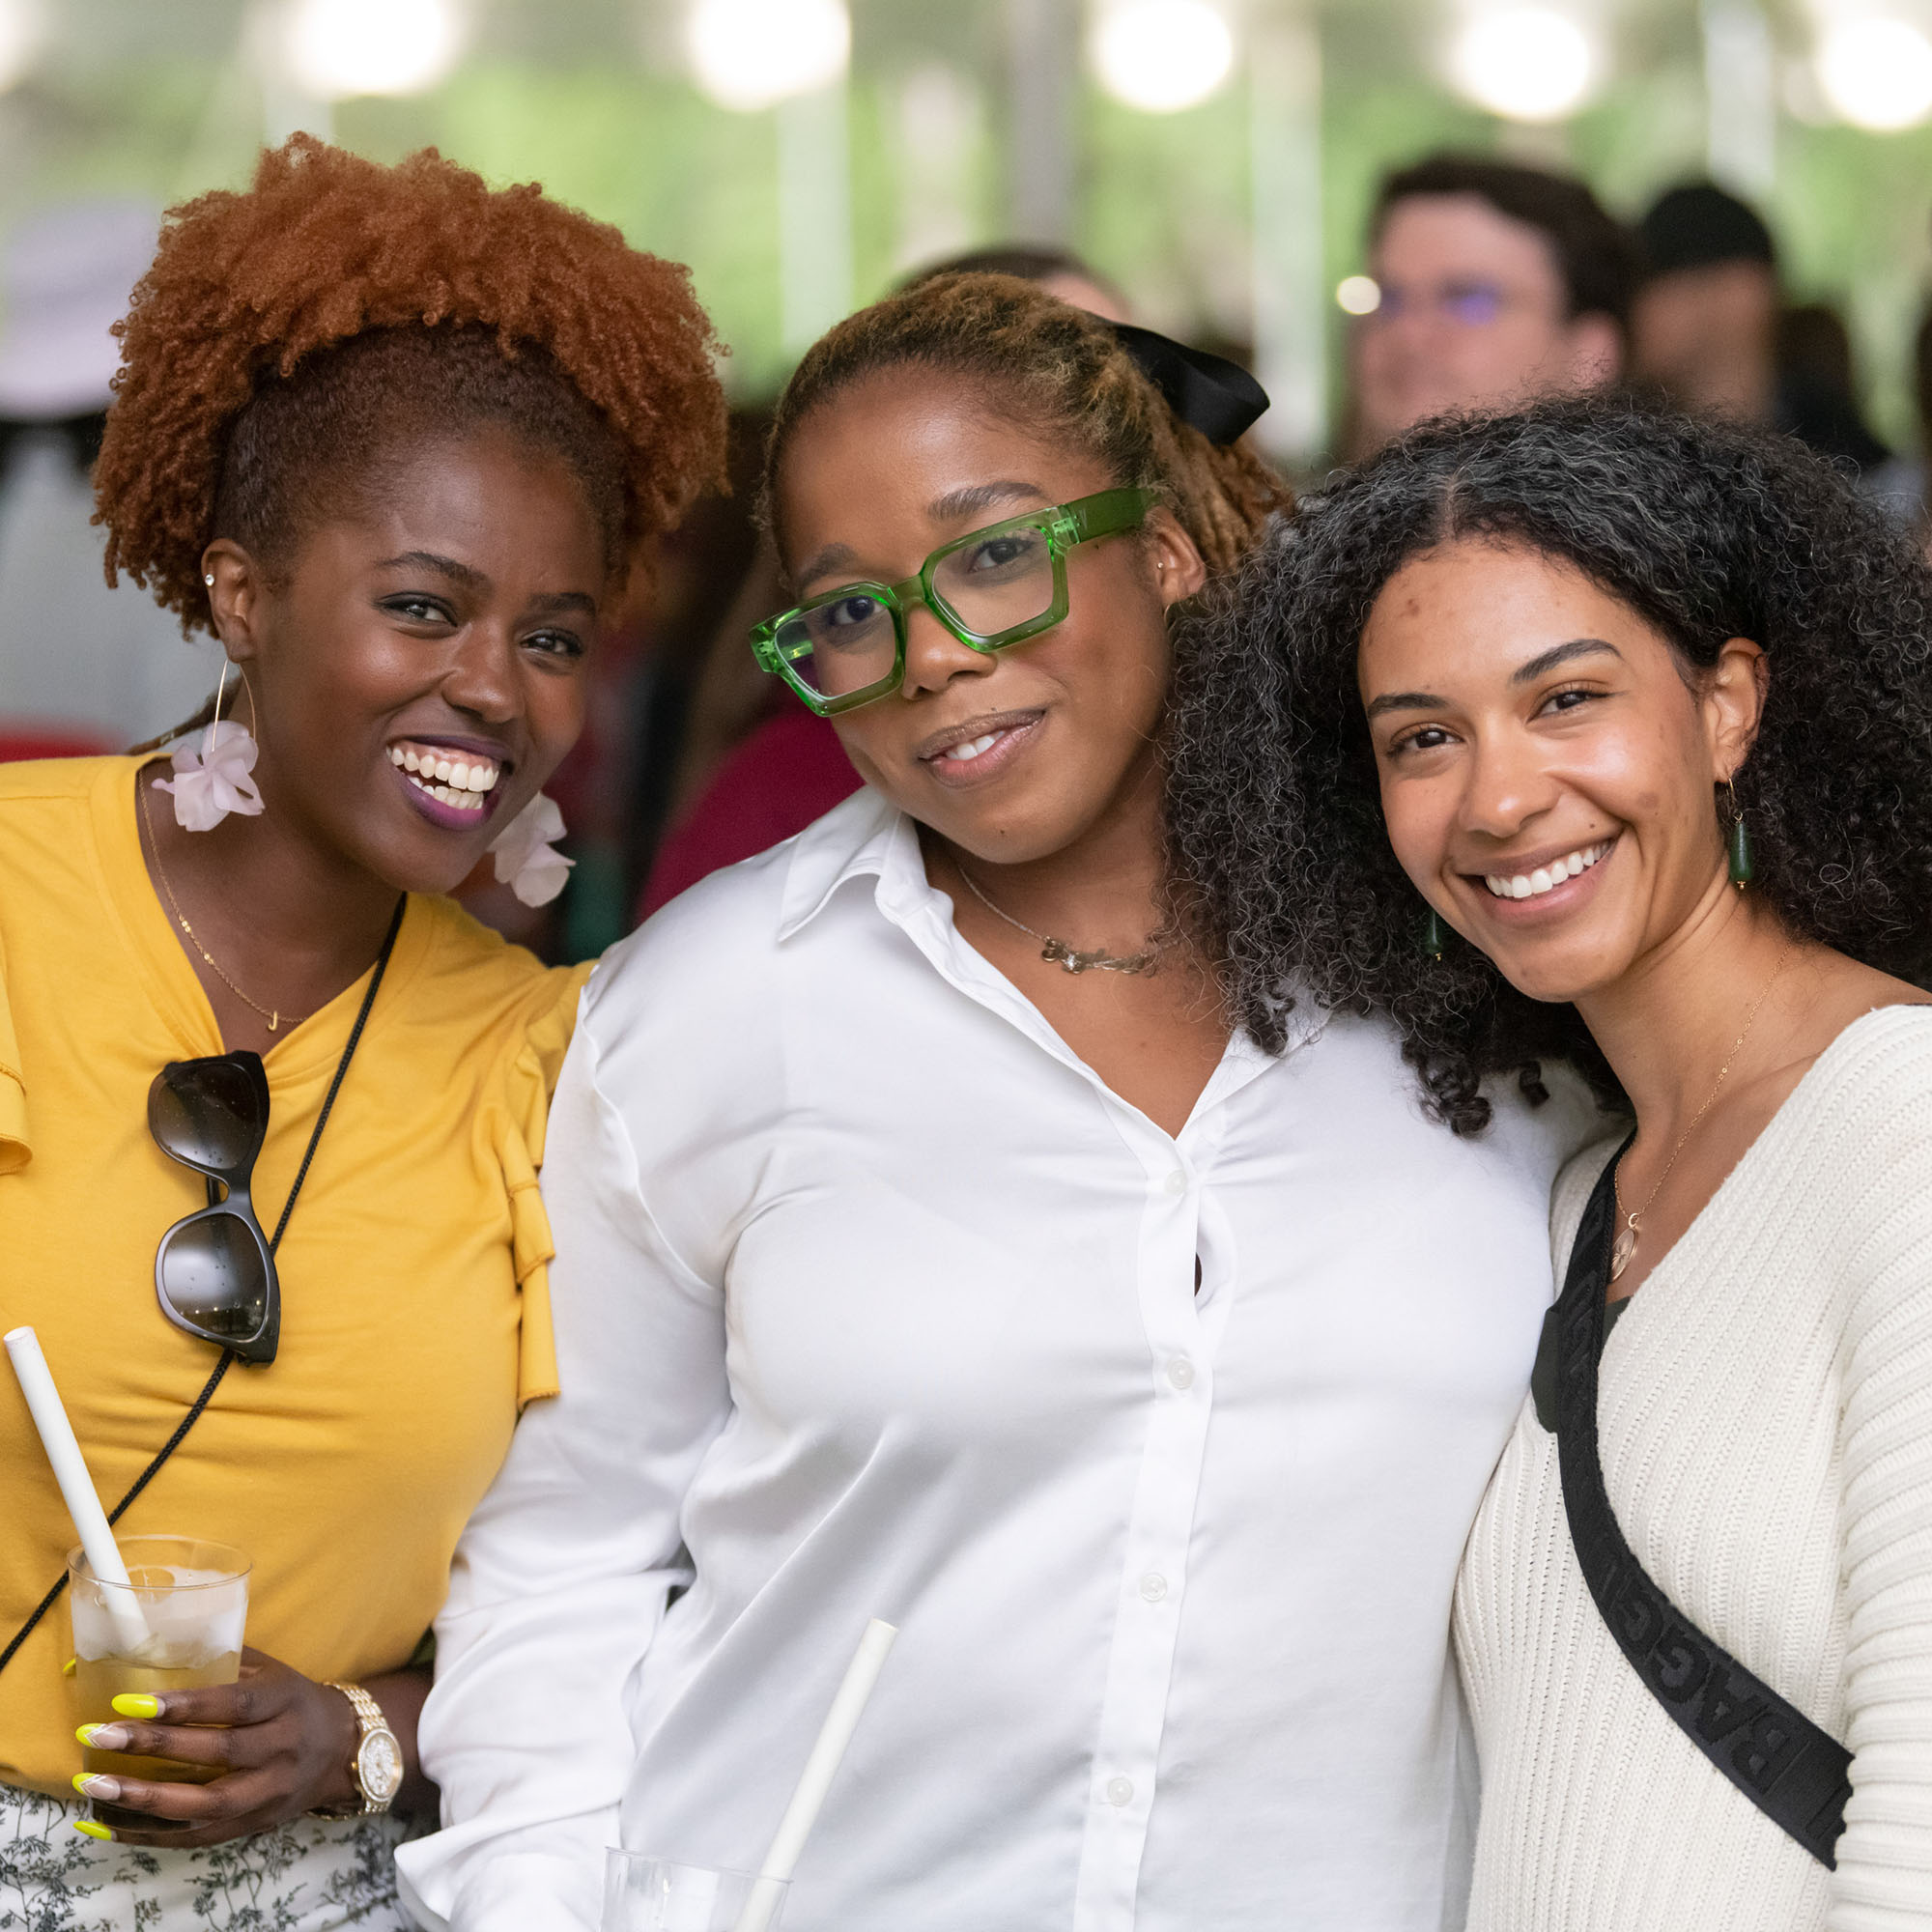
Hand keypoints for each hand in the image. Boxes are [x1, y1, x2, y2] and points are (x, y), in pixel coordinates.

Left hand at [71, 1647, 361, 1846]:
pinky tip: (106, 1823)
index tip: (130, 1700)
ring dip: (145, 1799)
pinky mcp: (252, 1827)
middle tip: (99, 1736)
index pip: (234, 1706)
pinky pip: (196, 1837)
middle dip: (154, 1747)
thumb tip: (151, 1645)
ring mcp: (268, 1794)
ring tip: (94, 1786)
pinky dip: (148, 1834)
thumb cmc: (293, 1701)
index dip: (185, 1705)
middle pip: (218, 1754)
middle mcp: (281, 1749)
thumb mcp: (271, 1671)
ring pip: (205, 1805)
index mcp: (285, 1702)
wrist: (343, 1750)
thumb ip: (222, 1661)